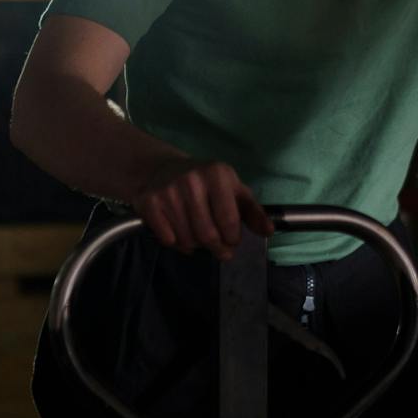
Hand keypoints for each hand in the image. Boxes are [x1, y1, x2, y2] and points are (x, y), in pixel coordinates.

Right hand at [130, 156, 273, 259]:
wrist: (164, 169)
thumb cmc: (206, 183)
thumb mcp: (233, 190)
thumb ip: (253, 211)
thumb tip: (269, 231)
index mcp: (217, 174)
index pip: (229, 221)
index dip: (233, 238)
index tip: (232, 240)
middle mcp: (191, 180)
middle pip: (208, 235)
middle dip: (217, 248)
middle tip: (219, 249)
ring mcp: (168, 191)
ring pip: (187, 240)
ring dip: (196, 246)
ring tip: (198, 235)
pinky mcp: (149, 202)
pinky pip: (168, 239)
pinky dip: (177, 243)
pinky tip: (180, 231)